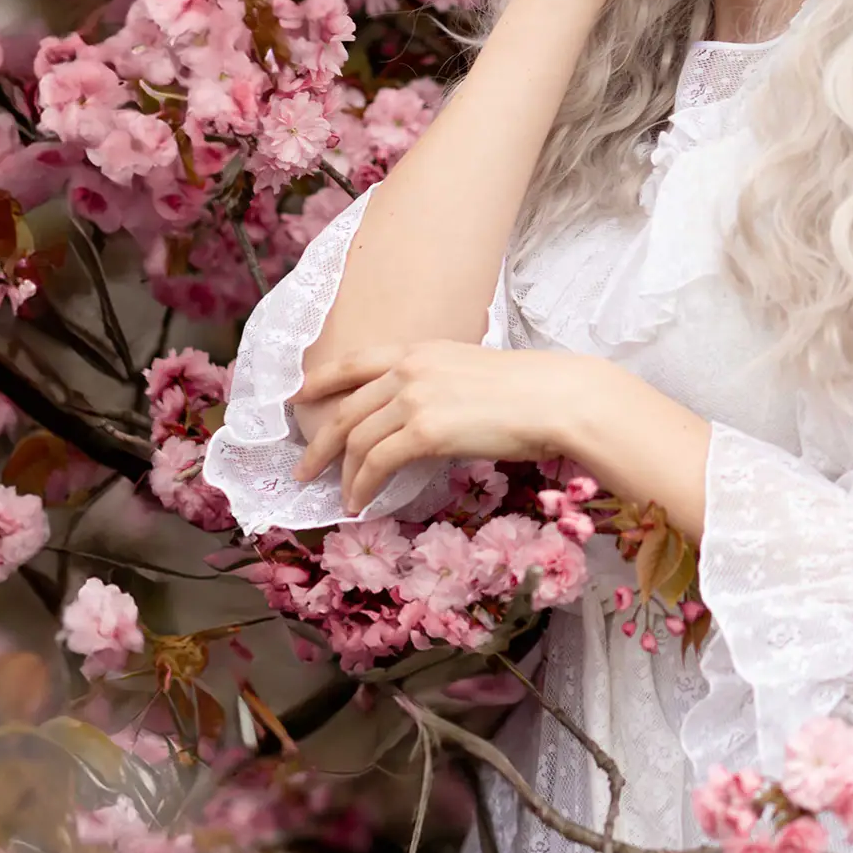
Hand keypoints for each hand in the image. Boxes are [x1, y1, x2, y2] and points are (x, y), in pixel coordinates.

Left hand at [288, 341, 579, 515]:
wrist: (554, 398)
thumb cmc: (528, 391)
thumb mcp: (470, 373)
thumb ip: (436, 388)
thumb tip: (418, 422)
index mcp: (420, 350)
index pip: (355, 361)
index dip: (320, 380)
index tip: (297, 397)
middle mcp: (410, 369)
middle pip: (346, 408)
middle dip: (319, 442)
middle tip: (304, 467)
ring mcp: (415, 398)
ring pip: (357, 440)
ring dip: (343, 473)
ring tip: (341, 496)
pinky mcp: (426, 431)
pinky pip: (377, 463)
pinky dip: (362, 486)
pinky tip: (361, 502)